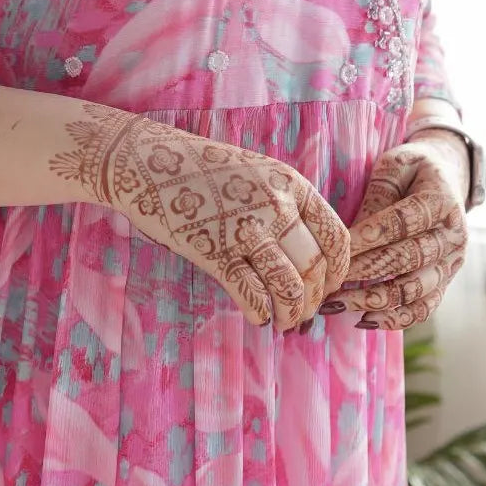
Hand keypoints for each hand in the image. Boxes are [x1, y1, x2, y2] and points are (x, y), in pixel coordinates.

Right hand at [88, 109, 350, 329]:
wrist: (148, 162)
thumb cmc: (202, 169)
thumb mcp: (258, 173)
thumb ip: (285, 205)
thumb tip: (307, 255)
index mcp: (292, 185)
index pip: (336, 239)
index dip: (337, 272)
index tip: (327, 286)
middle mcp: (276, 207)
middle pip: (316, 268)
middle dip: (314, 300)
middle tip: (303, 312)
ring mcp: (246, 230)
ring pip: (291, 288)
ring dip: (292, 315)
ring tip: (285, 323)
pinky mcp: (216, 253)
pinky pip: (252, 296)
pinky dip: (261, 315)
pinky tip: (258, 317)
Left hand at [320, 135, 468, 330]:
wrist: (448, 180)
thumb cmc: (411, 171)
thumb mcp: (395, 167)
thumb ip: (378, 194)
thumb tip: (352, 233)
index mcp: (441, 202)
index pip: (401, 224)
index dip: (367, 237)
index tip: (336, 248)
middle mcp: (453, 237)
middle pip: (406, 259)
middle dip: (362, 271)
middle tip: (326, 280)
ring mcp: (451, 264)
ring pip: (413, 290)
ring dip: (373, 300)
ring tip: (335, 304)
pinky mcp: (444, 282)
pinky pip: (423, 309)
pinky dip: (395, 320)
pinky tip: (362, 320)